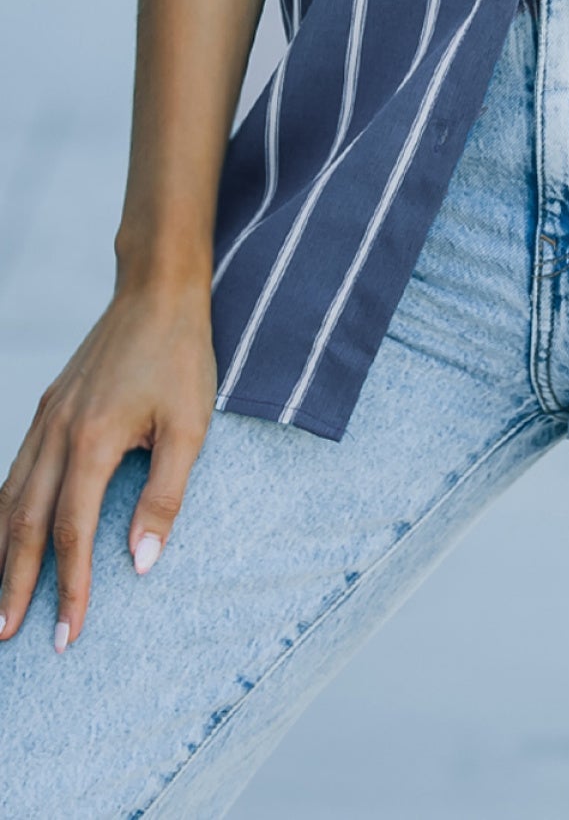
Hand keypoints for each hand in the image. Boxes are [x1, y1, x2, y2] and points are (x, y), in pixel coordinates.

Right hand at [0, 283, 215, 649]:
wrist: (157, 291)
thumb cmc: (181, 356)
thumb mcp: (190, 426)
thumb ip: (165, 495)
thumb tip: (142, 563)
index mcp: (92, 440)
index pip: (73, 533)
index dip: (69, 588)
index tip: (68, 636)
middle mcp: (58, 433)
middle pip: (26, 525)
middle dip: (16, 585)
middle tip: (7, 637)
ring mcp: (46, 419)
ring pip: (10, 498)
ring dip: (0, 554)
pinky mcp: (48, 408)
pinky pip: (15, 470)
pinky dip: (2, 510)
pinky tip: (1, 534)